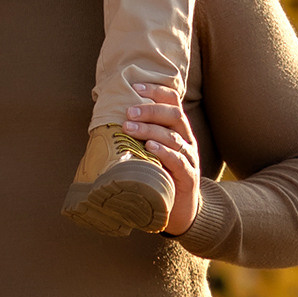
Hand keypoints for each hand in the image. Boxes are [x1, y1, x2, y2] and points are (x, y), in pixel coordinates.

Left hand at [122, 80, 201, 232]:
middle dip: (150, 110)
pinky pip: (179, 161)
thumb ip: (138, 136)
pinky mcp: (189, 177)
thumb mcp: (150, 152)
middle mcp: (186, 140)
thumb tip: (107, 121)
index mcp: (177, 130)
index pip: (173, 102)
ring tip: (129, 128)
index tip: (136, 87)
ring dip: (150, 130)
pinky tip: (150, 148)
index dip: (156, 91)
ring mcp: (190, 158)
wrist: (181, 209)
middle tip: (128, 112)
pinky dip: (164, 152)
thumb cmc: (160, 176)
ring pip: (174, 137)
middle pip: (175, 116)